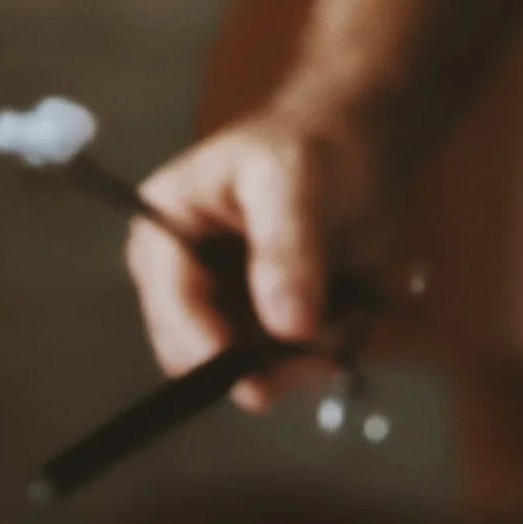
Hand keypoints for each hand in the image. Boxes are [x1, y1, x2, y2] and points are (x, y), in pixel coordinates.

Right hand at [126, 100, 395, 411]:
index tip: (250, 377)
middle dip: (267, 362)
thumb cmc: (309, 146)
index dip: (204, 343)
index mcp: (165, 233)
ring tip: (351, 310)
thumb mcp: (293, 181)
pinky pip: (302, 363)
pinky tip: (357, 308)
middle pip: (204, 353)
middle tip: (324, 355)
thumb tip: (287, 327)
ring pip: (259, 370)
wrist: (357, 147)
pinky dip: (335, 344)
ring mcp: (231, 308)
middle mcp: (188, 281)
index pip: (169, 301)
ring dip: (310, 355)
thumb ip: (288, 250)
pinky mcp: (275, 325)